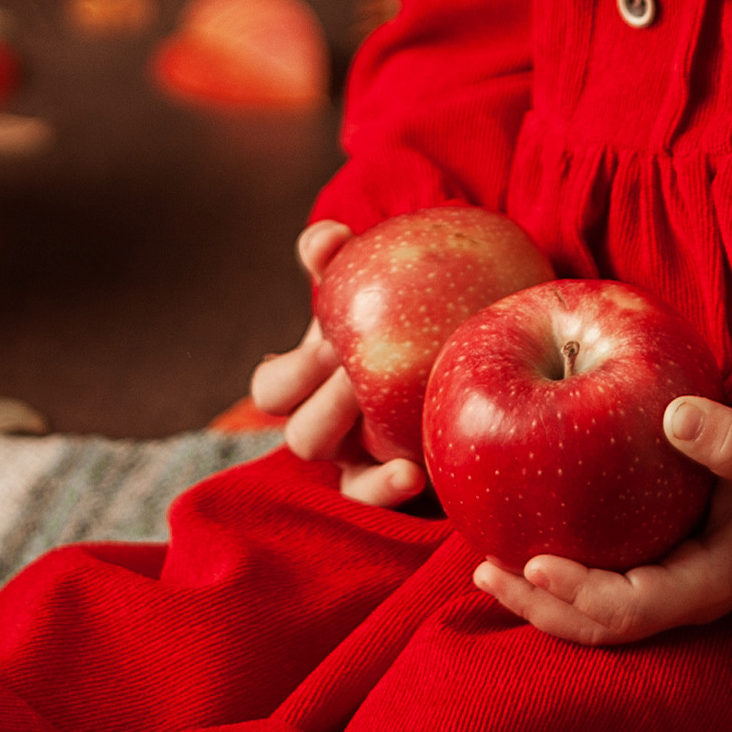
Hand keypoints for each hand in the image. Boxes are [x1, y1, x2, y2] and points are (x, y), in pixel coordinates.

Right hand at [248, 226, 425, 508]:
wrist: (459, 353)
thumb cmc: (406, 316)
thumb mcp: (375, 286)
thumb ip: (342, 260)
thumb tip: (326, 236)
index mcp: (310, 384)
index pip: (273, 389)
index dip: (295, 367)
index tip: (332, 336)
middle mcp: (324, 427)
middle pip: (297, 429)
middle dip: (320, 397)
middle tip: (350, 362)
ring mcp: (354, 459)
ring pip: (327, 461)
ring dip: (341, 429)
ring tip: (370, 400)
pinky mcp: (388, 483)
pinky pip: (371, 495)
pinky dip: (383, 486)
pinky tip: (412, 472)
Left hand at [471, 396, 731, 647]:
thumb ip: (726, 441)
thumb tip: (672, 415)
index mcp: (701, 585)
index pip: (629, 609)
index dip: (579, 591)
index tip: (533, 561)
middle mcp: (678, 597)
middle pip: (595, 625)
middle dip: (539, 604)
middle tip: (484, 570)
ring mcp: (665, 587)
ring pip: (590, 613)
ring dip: (538, 595)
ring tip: (485, 565)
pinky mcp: (654, 566)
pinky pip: (597, 582)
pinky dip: (556, 571)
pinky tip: (518, 537)